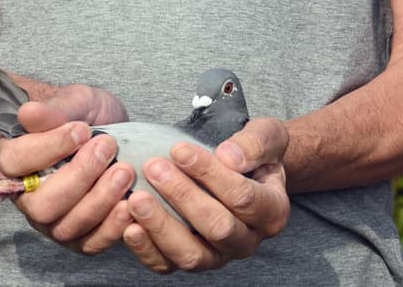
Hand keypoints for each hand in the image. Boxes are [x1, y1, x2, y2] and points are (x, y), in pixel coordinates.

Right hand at [0, 86, 137, 255]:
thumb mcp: (75, 102)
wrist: (112, 138)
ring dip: (99, 200)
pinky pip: (90, 244)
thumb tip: (28, 111)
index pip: (15, 162)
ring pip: (66, 227)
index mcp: (16, 163)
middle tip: (108, 147)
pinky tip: (130, 204)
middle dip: (79, 177)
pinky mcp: (80, 238)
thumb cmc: (86, 118)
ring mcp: (53, 223)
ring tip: (125, 171)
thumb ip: (54, 110)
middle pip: (41, 205)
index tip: (82, 129)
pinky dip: (112, 228)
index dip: (48, 148)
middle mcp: (29, 199)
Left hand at [121, 116, 290, 273]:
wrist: (244, 171)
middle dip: (182, 196)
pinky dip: (146, 250)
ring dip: (161, 227)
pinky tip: (129, 226)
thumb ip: (255, 143)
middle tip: (154, 167)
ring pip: (192, 255)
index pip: (242, 197)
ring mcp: (219, 256)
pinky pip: (168, 266)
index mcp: (273, 212)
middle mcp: (248, 240)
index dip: (210, 174)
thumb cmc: (254, 153)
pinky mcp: (192, 261)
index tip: (179, 150)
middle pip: (217, 227)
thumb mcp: (267, 135)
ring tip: (136, 199)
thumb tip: (229, 157)